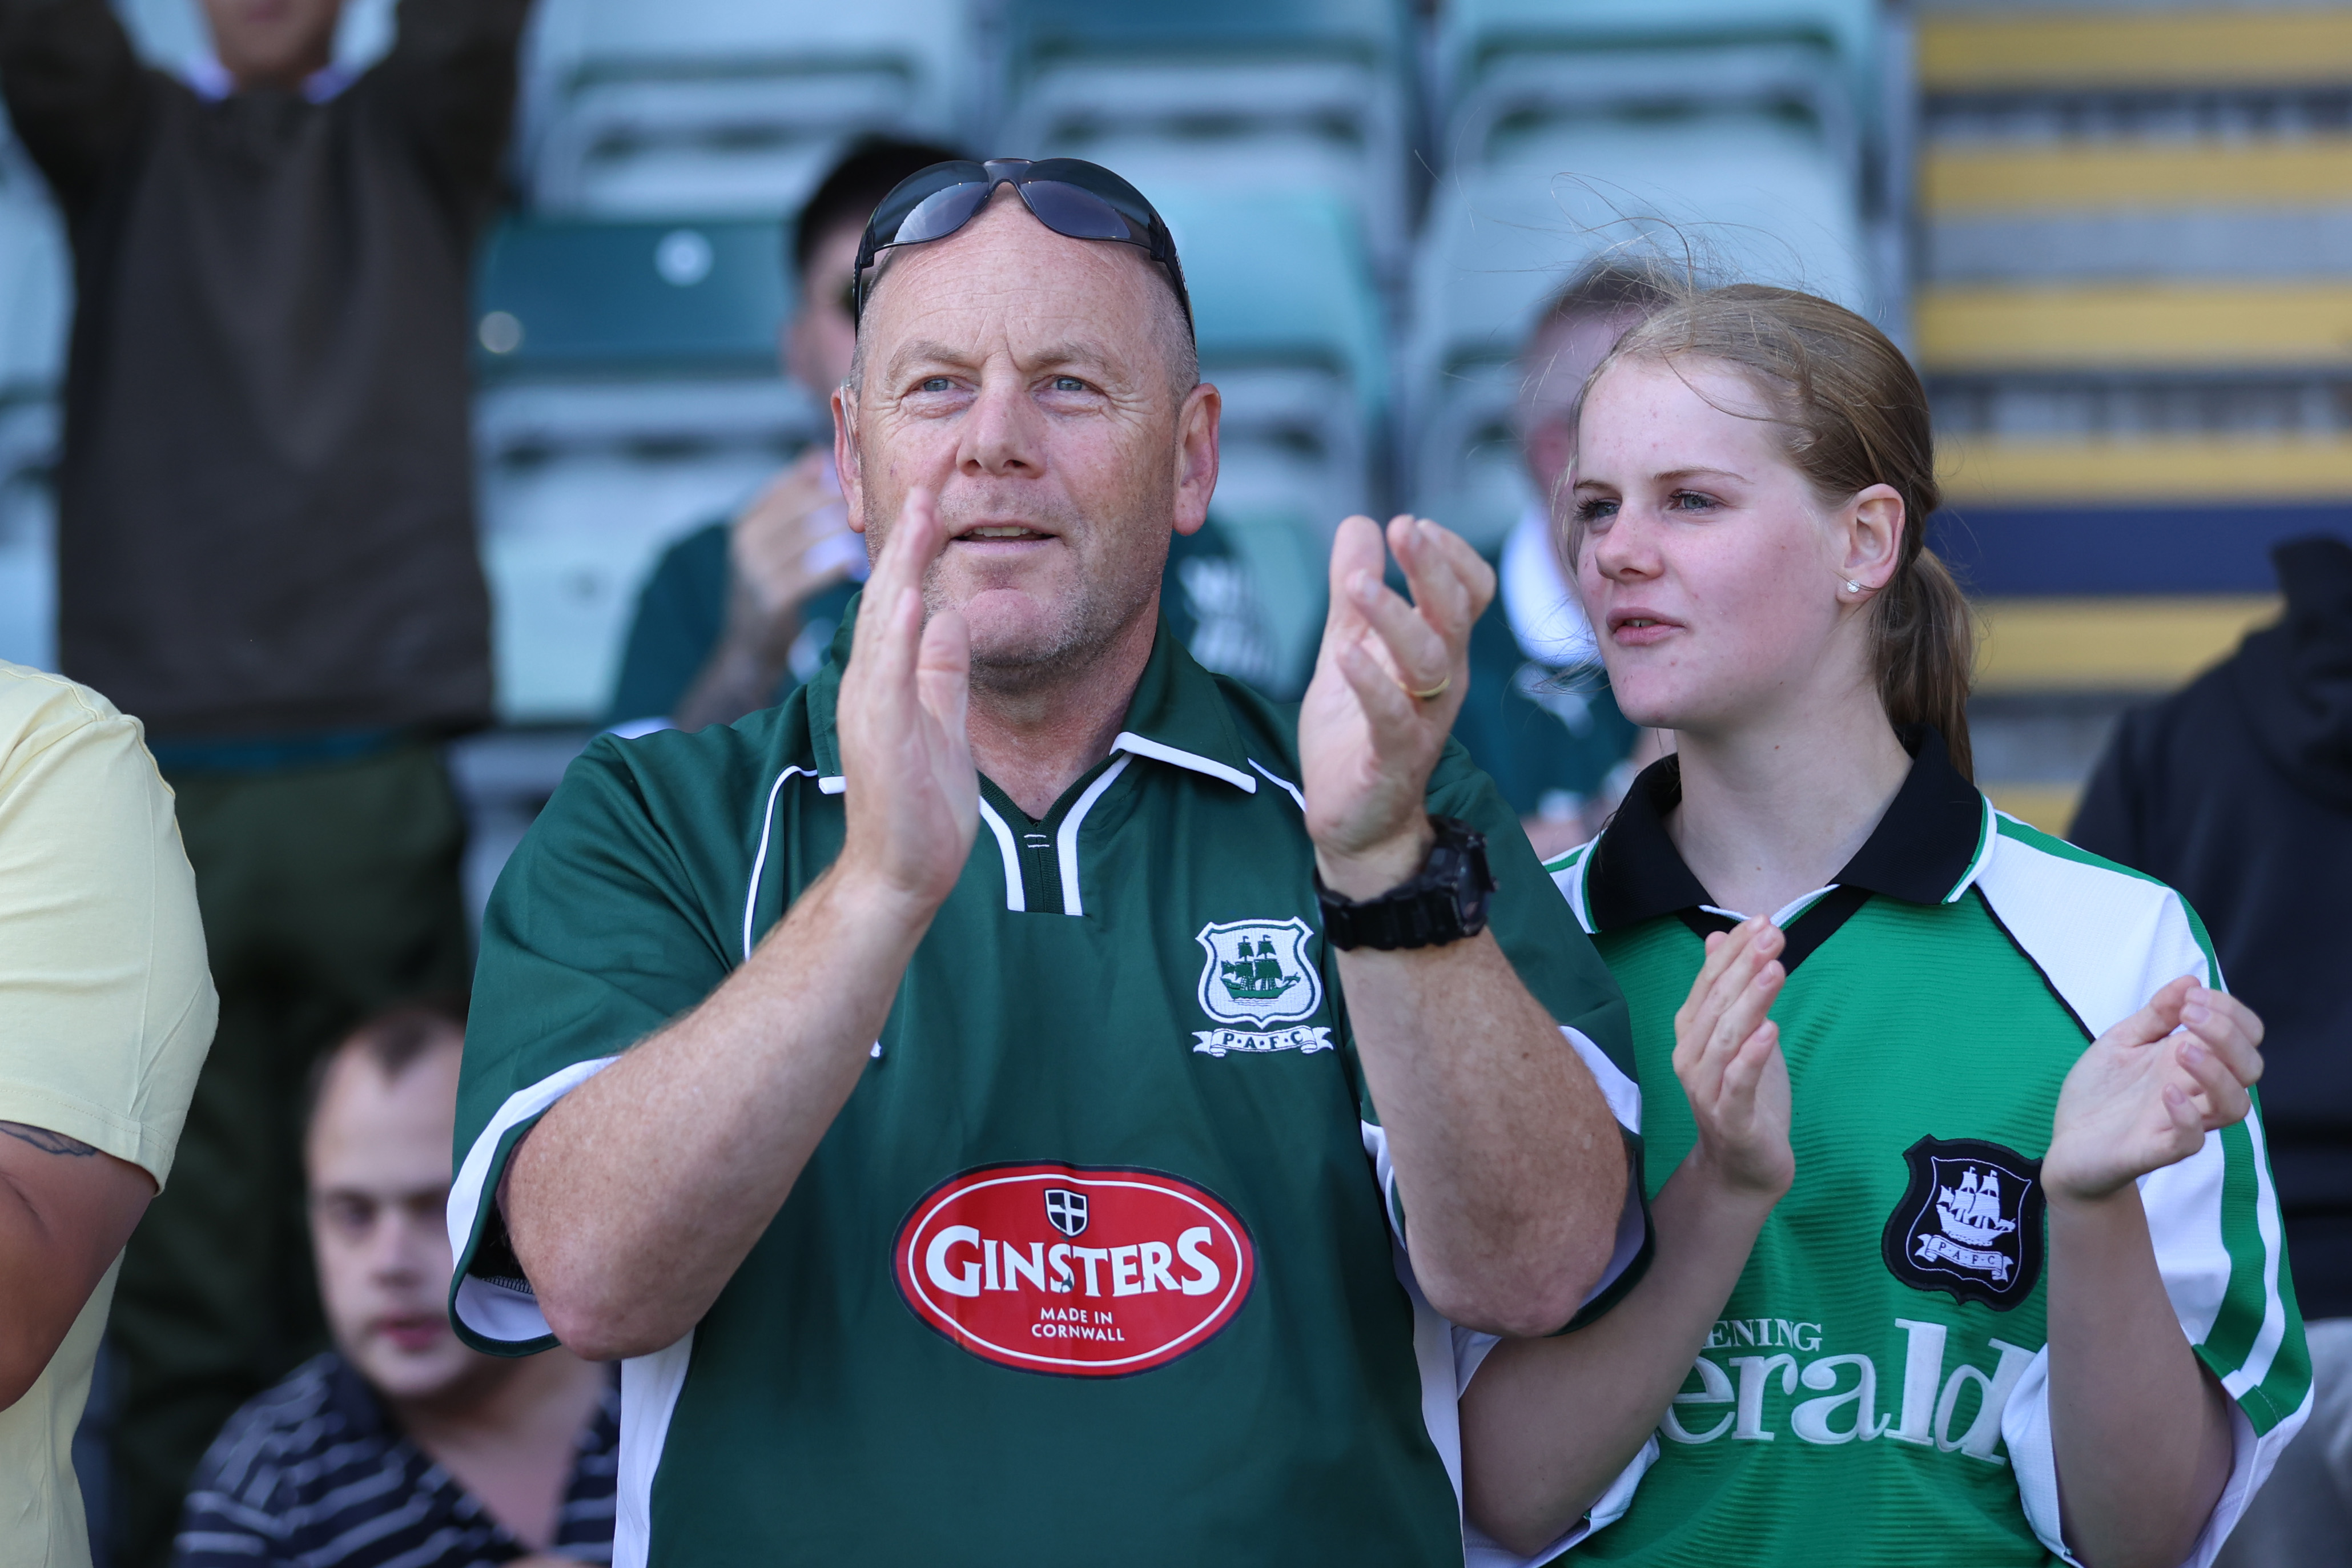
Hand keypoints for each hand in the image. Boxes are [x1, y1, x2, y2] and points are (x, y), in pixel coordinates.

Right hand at [724, 452, 859, 656]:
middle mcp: (745, 542)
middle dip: (843, 505)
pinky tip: (858, 563)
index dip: (829, 481)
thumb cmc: (773, 589)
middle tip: (878, 504)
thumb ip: (792, 502)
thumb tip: (817, 455)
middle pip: (804, 507)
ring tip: (874, 530)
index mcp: (746, 522)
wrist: (748, 650)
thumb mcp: (772, 543)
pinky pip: (814, 572)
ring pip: (812, 537)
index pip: (791, 485)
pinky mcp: (771, 599)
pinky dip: (840, 564)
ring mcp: (755, 571)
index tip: (860, 483)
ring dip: (847, 533)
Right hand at [832, 487, 975, 913]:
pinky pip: (885, 676)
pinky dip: (893, 634)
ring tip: (917, 516)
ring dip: (897, 569)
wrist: (902, 874)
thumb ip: (942, 672)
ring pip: (879, 625)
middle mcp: (869, 685)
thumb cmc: (921, 807)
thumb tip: (951, 619)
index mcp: (886, 679)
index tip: (935, 498)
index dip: (914, 548)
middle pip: (883, 598)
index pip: (898, 600)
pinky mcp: (879, 737)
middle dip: (904, 539)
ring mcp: (870, 709)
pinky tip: (904, 597)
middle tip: (925, 481)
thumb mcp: (942, 721)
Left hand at [1300, 515, 1494, 896]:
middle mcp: (1441, 682)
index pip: (1470, 592)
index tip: (1413, 525)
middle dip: (1433, 567)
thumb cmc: (1358, 732)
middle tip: (1405, 527)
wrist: (1357, 822)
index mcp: (1436, 651)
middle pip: (1454, 615)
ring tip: (1359, 584)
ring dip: (1395, 616)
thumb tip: (1359, 523)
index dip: (1450, 555)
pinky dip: (1372, 684)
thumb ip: (1352, 595)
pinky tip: (1345, 654)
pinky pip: (1392, 718)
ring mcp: (1422, 721)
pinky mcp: (1393, 760)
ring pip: (1428, 660)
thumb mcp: (1349, 648)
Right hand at [1671, 917, 1794, 1200]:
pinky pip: (1738, 1084)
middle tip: (1773, 934)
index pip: (1708, 983)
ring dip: (1751, 1001)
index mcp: (1692, 1035)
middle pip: (1716, 1005)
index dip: (1733, 952)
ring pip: (1726, 1038)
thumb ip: (1727, 990)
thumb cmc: (1744, 1097)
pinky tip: (1770, 1030)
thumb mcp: (1739, 1035)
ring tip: (1775, 968)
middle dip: (1745, 966)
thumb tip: (1717, 936)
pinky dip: (1752, 1056)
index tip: (1761, 921)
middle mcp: (1691, 1058)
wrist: (1743, 1167)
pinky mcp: (1731, 1119)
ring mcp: (1706, 1090)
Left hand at [2044, 977, 2263, 1201]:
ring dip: (2217, 1073)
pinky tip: (2166, 1092)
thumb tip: (2190, 981)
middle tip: (2191, 1015)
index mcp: (2192, 1060)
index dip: (2231, 1012)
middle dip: (2230, 1035)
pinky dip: (2186, 1115)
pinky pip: (2191, 1139)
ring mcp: (2180, 1121)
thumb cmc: (2101, 1092)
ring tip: (2183, 1050)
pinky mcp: (2158, 1149)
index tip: (2193, 996)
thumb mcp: (2122, 1041)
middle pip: (2250, 1067)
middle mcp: (2196, 1091)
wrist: (2068, 1144)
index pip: (2245, 1036)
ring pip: (2234, 1105)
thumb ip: (2156, 1015)